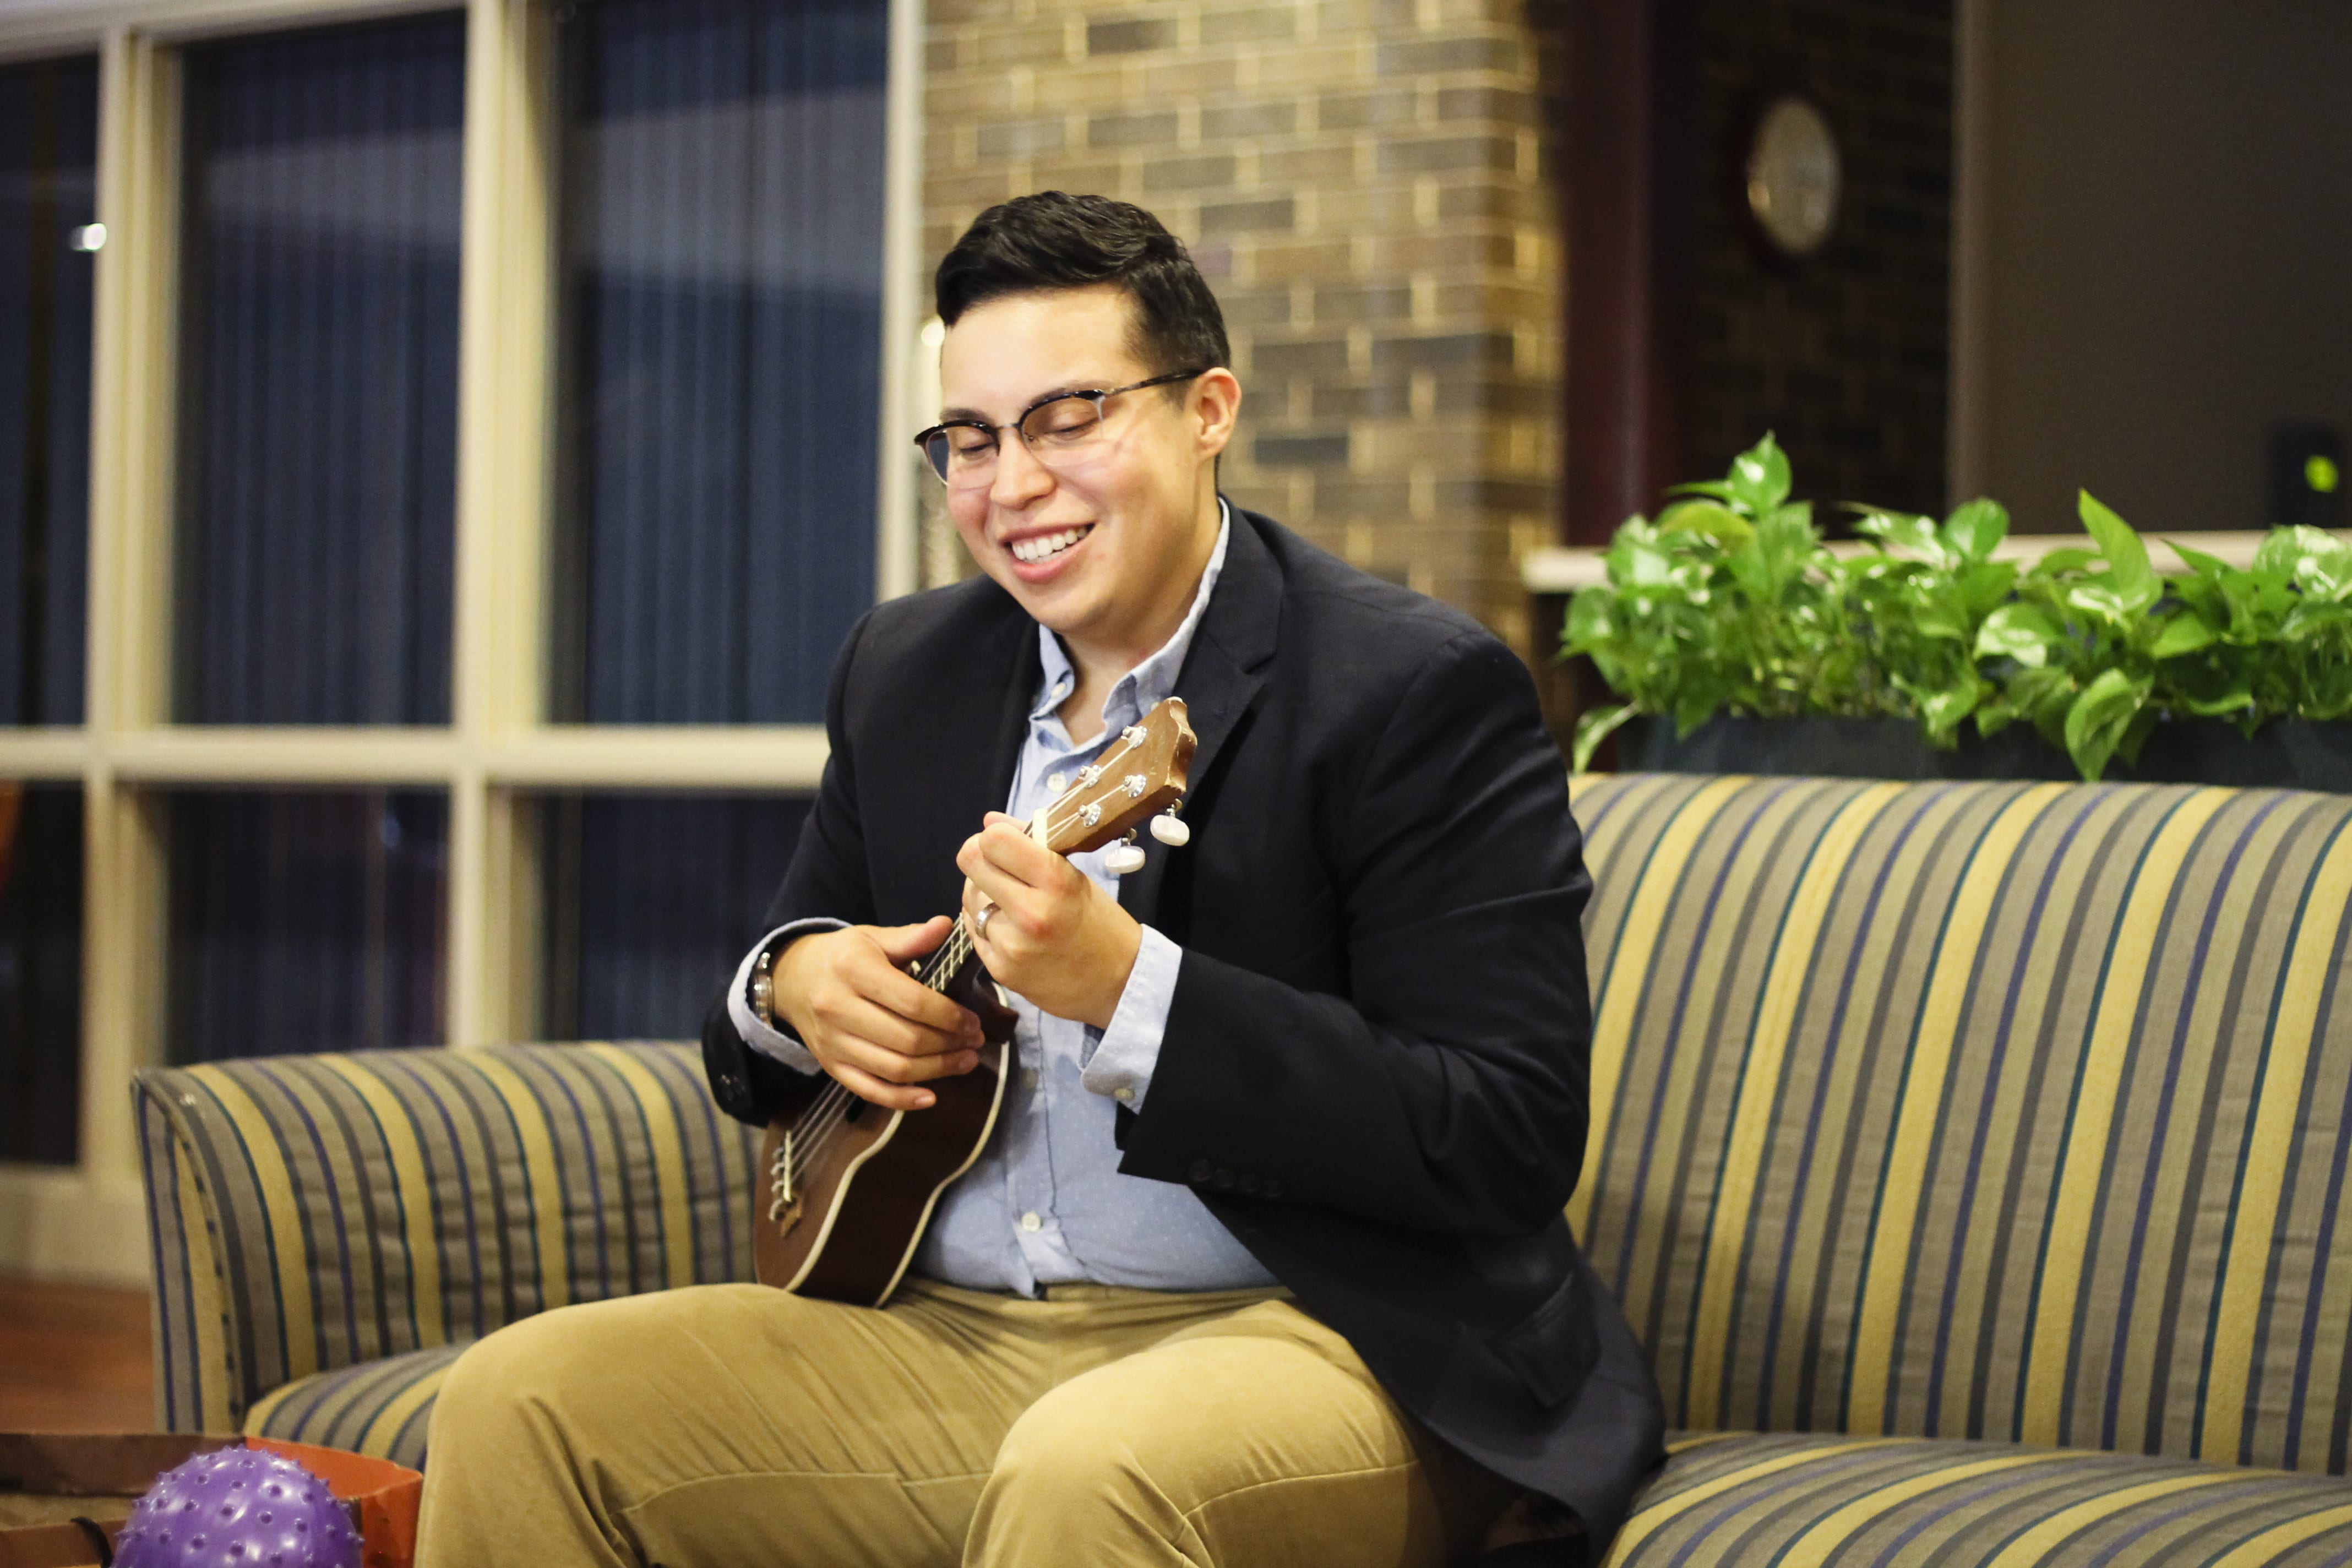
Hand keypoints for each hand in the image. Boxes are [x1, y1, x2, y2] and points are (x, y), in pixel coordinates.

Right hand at [771, 918, 983, 1110]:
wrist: (793, 979)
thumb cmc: (842, 956)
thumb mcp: (873, 938)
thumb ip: (911, 937)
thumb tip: (946, 925)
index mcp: (852, 970)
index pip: (912, 1001)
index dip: (949, 1016)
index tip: (972, 1021)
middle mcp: (837, 1008)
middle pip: (906, 1039)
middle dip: (949, 1045)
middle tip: (975, 1041)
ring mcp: (832, 1042)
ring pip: (893, 1069)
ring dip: (936, 1071)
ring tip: (965, 1061)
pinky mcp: (830, 1066)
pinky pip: (869, 1090)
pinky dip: (901, 1100)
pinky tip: (930, 1097)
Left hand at [958, 812, 1141, 1027]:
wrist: (1117, 983)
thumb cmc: (1099, 923)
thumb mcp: (1075, 877)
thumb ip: (1032, 846)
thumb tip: (987, 821)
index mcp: (1056, 881)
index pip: (993, 840)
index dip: (994, 837)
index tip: (1004, 844)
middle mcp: (1030, 912)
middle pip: (970, 862)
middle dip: (981, 858)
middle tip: (998, 866)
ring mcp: (1011, 944)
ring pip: (968, 896)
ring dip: (983, 893)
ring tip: (1011, 902)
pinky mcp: (999, 969)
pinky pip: (972, 929)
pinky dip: (985, 922)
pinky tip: (1009, 927)